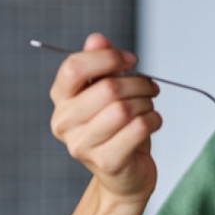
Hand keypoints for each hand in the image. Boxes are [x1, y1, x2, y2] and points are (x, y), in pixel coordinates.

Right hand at [48, 33, 162, 199]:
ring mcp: (82, 145)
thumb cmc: (117, 128)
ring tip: (149, 106)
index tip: (130, 59)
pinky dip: (153, 120)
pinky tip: (153, 122)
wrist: (125, 175)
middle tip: (151, 87)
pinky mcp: (106, 162)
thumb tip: (96, 39)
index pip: (74, 68)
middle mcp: (64, 123)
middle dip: (138, 83)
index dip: (107, 57)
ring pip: (124, 109)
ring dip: (146, 103)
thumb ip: (101, 64)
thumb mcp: (108, 91)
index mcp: (60, 99)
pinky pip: (137, 129)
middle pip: (107, 89)